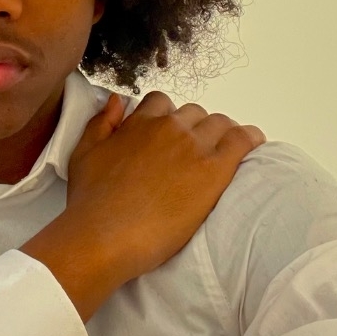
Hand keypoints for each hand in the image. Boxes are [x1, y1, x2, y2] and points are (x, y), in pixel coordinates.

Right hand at [64, 91, 265, 288]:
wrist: (105, 235)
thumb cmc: (90, 200)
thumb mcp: (84, 153)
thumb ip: (102, 122)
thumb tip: (119, 100)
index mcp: (140, 122)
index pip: (162, 102)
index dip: (167, 118)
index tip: (168, 136)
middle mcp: (169, 128)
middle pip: (194, 114)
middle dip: (194, 128)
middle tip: (193, 154)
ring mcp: (194, 148)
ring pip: (220, 124)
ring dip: (221, 135)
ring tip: (221, 154)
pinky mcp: (214, 171)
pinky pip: (243, 140)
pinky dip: (249, 139)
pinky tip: (253, 146)